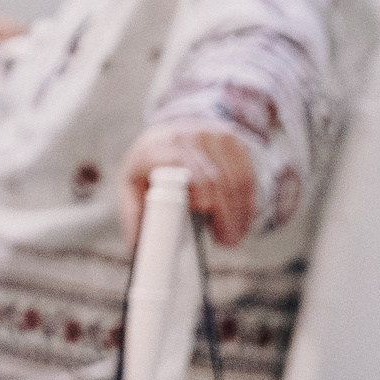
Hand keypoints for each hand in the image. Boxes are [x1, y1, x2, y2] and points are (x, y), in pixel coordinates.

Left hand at [119, 122, 255, 248]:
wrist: (170, 131)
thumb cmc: (148, 166)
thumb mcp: (132, 184)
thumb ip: (134, 214)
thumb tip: (137, 248)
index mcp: (155, 148)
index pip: (180, 163)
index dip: (197, 187)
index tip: (203, 211)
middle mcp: (185, 136)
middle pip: (213, 177)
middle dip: (223, 213)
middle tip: (225, 240)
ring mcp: (212, 135)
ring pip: (235, 178)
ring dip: (239, 212)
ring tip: (233, 236)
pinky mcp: (232, 140)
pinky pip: (247, 174)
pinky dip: (248, 201)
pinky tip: (242, 220)